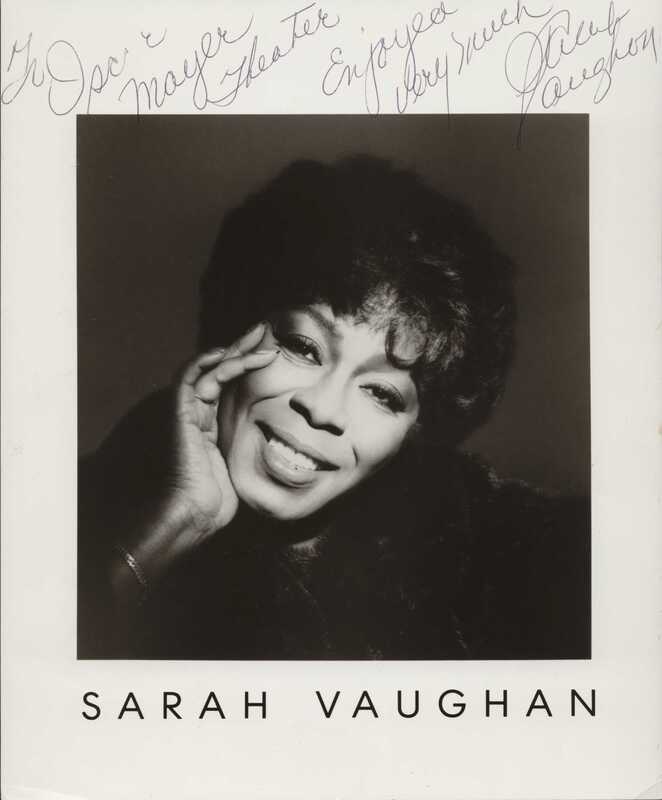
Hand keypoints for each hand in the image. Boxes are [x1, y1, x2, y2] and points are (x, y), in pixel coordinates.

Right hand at [171, 322, 277, 538]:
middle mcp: (199, 411)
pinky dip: (211, 362)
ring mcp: (188, 410)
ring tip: (260, 337)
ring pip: (211, 367)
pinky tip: (232, 353)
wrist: (197, 511)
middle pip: (221, 368)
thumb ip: (256, 443)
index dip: (250, 364)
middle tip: (266, 329)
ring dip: (235, 351)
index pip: (231, 383)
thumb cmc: (222, 497)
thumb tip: (291, 443)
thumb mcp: (246, 462)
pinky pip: (194, 377)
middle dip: (243, 347)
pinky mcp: (181, 412)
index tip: (274, 350)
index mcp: (213, 422)